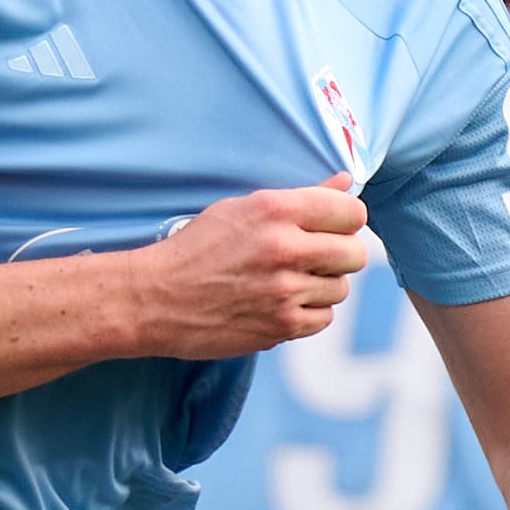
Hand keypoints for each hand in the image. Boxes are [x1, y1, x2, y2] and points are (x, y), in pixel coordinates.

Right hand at [133, 175, 369, 358]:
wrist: (155, 298)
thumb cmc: (196, 248)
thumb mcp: (241, 208)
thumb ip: (300, 197)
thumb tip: (345, 183)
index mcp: (275, 210)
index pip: (351, 212)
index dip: (345, 220)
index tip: (332, 227)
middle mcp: (285, 249)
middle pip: (354, 253)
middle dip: (340, 254)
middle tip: (314, 256)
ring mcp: (284, 291)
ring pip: (340, 288)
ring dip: (321, 286)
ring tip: (287, 281)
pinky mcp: (280, 326)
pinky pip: (322, 318)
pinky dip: (307, 312)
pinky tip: (280, 303)